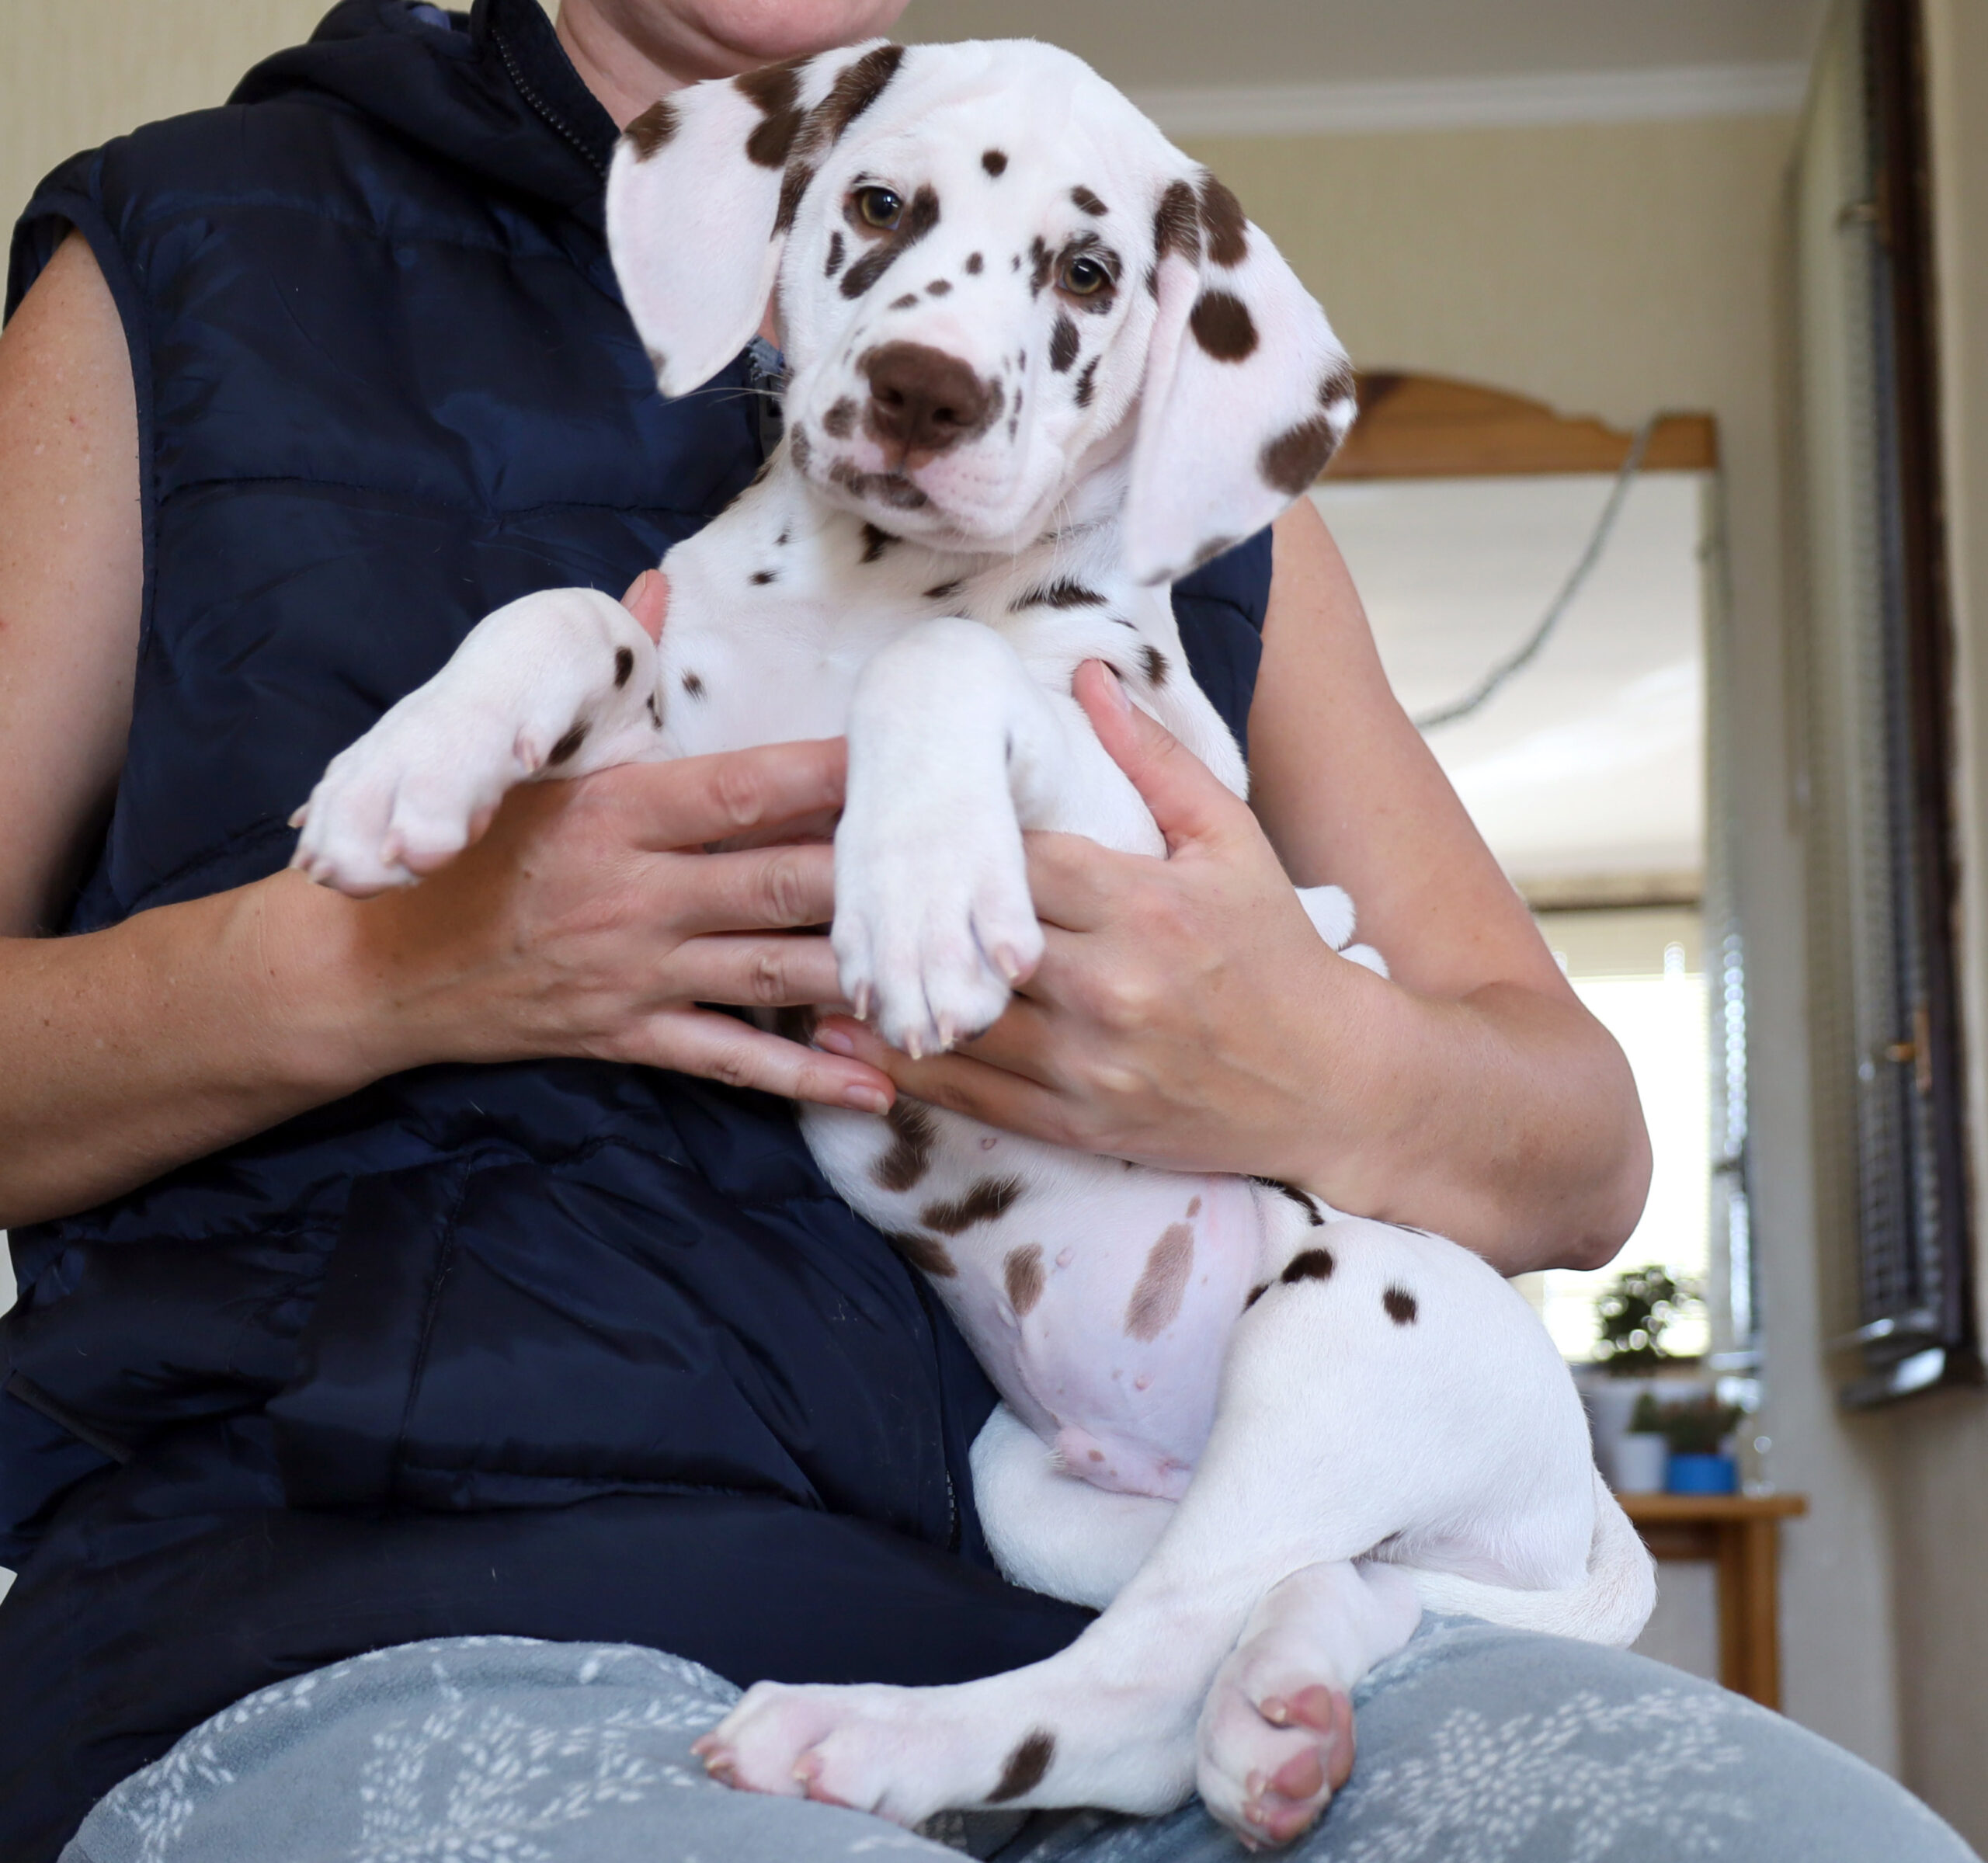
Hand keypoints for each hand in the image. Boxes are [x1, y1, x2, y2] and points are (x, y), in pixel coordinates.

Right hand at [291, 569, 895, 1113]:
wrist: (366, 967)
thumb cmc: (465, 852)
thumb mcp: (534, 761)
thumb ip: (609, 674)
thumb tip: (658, 583)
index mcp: (620, 810)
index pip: (747, 787)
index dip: (837, 777)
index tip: (915, 764)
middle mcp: (635, 889)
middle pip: (782, 879)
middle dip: (880, 881)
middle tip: (974, 878)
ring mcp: (633, 970)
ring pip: (771, 971)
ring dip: (862, 976)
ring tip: (952, 984)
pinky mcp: (624, 1036)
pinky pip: (728, 1061)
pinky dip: (803, 1074)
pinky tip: (877, 1079)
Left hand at [812, 659, 1382, 1177]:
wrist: (1333, 1086)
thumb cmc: (1279, 952)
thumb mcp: (1233, 841)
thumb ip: (1153, 761)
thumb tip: (1086, 675)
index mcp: (1148, 905)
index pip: (1021, 860)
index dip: (953, 838)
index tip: (890, 809)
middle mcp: (1113, 986)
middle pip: (973, 939)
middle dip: (901, 910)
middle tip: (804, 874)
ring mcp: (1092, 1066)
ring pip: (959, 1021)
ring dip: (882, 989)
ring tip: (795, 956)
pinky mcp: (1080, 1125)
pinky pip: (974, 1096)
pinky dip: (909, 1065)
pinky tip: (855, 1033)